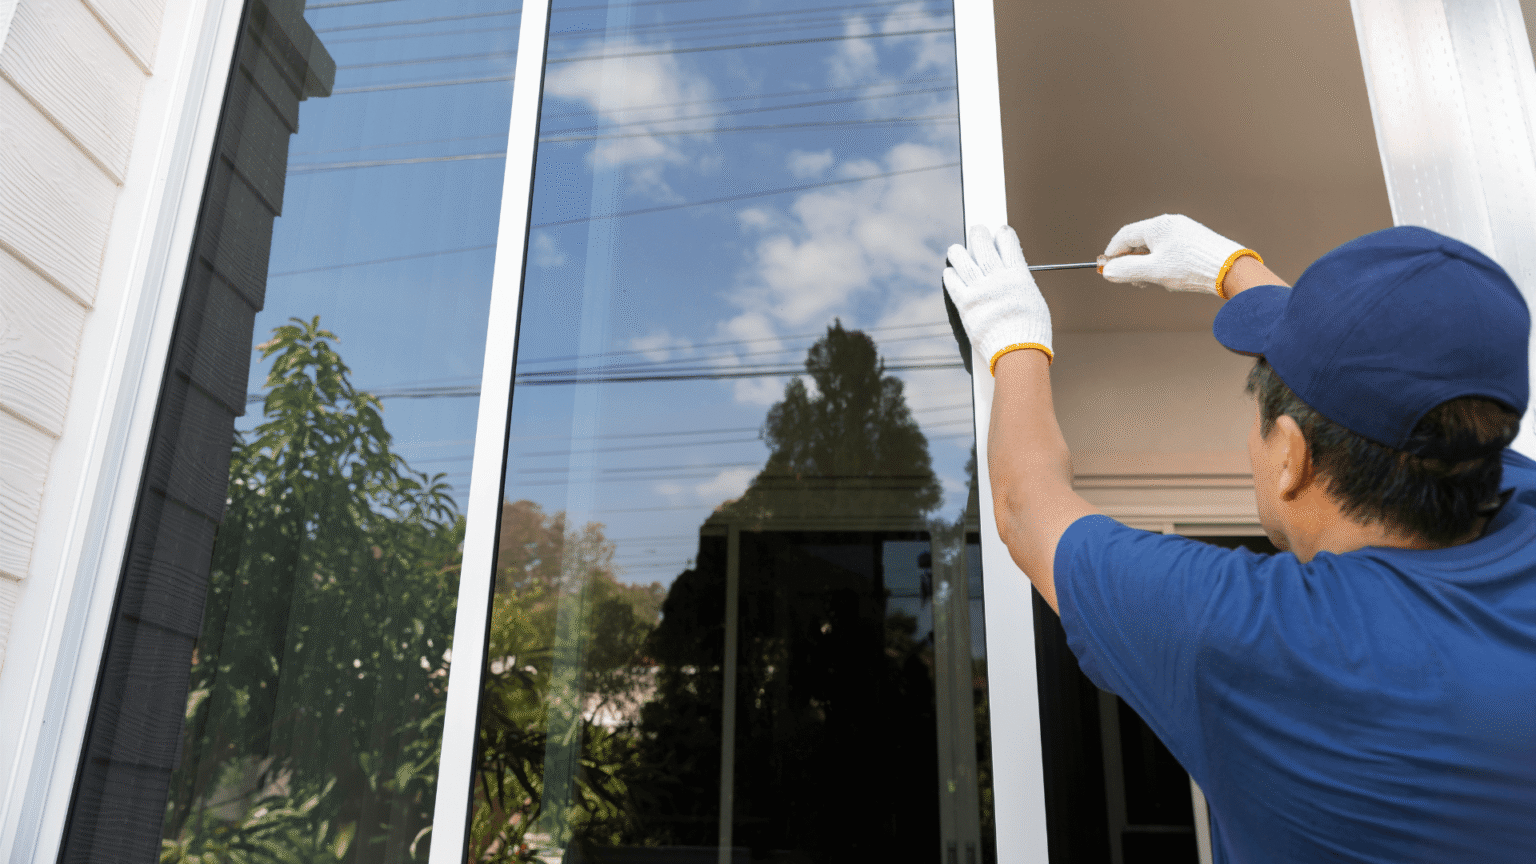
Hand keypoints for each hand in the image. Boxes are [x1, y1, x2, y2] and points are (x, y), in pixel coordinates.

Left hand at [944, 225, 1052, 374]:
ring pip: (963, 262)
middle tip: (977, 230)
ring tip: (956, 249)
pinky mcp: (965, 304)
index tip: (1000, 232)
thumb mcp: (1035, 302)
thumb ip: (1021, 287)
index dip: (1003, 236)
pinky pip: (953, 284)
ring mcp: (979, 290)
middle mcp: (997, 279)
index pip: (1009, 245)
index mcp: (1018, 276)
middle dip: (979, 236)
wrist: (1018, 351)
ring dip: (958, 253)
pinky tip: (949, 271)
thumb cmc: (1031, 332)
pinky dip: (950, 275)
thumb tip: (1015, 281)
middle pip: (984, 248)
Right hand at [1100, 214, 1260, 298]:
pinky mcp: (1194, 240)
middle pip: (1139, 241)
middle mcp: (1170, 223)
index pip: (1124, 235)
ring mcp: (1184, 230)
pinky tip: (1169, 277)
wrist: (1230, 269)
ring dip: (1147, 265)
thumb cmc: (1190, 267)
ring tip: (1152, 282)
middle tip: (1130, 280)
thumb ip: (1127, 270)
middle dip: (1131, 262)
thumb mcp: (1153, 271)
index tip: (1106, 269)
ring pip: (1155, 247)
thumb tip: (1108, 271)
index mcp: (1157, 225)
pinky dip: (1162, 263)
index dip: (1112, 253)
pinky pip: (1169, 250)